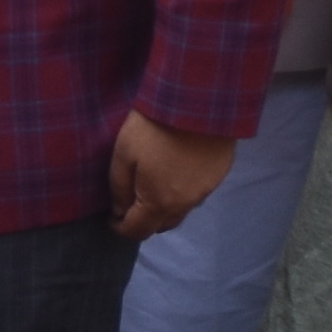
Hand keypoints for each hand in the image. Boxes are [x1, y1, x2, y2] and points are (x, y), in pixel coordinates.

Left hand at [109, 106, 234, 239]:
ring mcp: (206, 190)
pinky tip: (178, 169)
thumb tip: (120, 210)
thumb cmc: (154, 126)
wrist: (198, 99)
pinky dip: (183, 190)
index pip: (137, 231)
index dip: (120, 228)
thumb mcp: (123, 153)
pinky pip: (196, 192)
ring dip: (165, 205)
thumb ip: (118, 187)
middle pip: (161, 225)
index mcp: (159, 203)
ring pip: (181, 210)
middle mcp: (185, 204)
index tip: (111, 216)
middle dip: (144, 219)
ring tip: (155, 184)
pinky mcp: (219, 174)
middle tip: (132, 199)